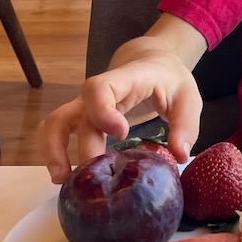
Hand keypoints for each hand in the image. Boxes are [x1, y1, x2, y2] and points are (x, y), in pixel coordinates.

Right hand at [37, 50, 203, 183]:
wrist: (152, 61)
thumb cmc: (169, 79)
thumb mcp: (189, 98)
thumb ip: (186, 126)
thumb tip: (179, 156)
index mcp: (124, 81)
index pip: (99, 89)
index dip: (103, 111)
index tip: (121, 133)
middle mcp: (98, 94)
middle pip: (75, 115)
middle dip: (82, 148)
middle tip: (95, 179)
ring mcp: (86, 105)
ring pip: (55, 121)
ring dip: (52, 149)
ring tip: (61, 179)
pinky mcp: (83, 118)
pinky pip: (57, 129)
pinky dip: (53, 150)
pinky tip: (62, 175)